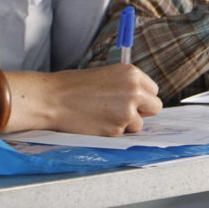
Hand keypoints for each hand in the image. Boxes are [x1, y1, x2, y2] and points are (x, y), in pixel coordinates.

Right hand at [42, 63, 162, 134]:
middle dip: (143, 112)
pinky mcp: (117, 129)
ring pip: (139, 124)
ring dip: (126, 124)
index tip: (133, 101)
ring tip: (103, 115)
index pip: (153, 90)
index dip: (143, 97)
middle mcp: (134, 91)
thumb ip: (127, 86)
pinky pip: (122, 134)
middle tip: (125, 112)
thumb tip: (141, 101)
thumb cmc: (74, 86)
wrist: (53, 99)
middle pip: (155, 107)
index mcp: (132, 73)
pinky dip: (112, 131)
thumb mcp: (107, 75)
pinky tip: (96, 122)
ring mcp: (127, 111)